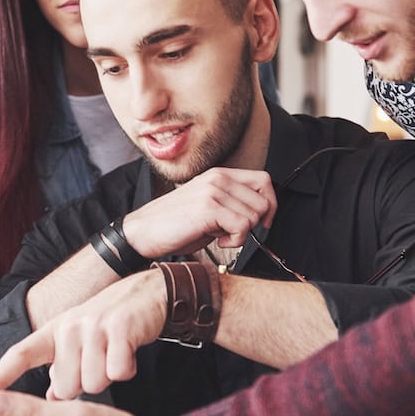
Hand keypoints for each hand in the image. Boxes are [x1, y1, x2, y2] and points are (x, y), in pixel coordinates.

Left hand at [0, 269, 165, 399]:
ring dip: (108, 376)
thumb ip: (64, 369)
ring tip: (114, 353)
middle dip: (85, 384)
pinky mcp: (119, 330)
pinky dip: (126, 369)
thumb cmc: (109, 323)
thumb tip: (52, 396)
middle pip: (67, 388)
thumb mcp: (80, 341)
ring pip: (93, 383)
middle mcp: (69, 327)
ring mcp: (94, 327)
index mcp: (55, 331)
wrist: (146, 293)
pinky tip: (128, 351)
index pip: (21, 354)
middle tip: (99, 360)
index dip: (0, 375)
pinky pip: (117, 373)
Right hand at [122, 167, 275, 257]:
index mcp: (219, 175)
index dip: (270, 204)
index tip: (263, 222)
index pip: (263, 180)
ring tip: (220, 235)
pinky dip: (235, 240)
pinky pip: (242, 227)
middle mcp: (218, 178)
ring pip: (254, 216)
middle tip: (235, 232)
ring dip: (242, 234)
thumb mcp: (209, 207)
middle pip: (263, 200)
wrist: (144, 232)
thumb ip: (231, 204)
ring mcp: (213, 191)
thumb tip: (260, 215)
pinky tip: (217, 239)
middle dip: (256, 224)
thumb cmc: (175, 224)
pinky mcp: (209, 208)